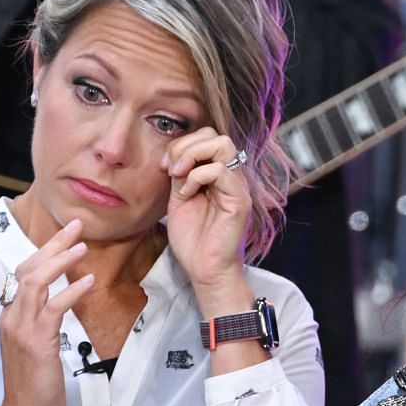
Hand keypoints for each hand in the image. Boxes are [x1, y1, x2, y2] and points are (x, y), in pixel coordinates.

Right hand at [0, 218, 94, 405]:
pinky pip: (53, 307)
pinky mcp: (37, 340)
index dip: (44, 252)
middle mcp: (11, 316)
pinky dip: (71, 291)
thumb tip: (58, 304)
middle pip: (27, 268)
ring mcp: (21, 327)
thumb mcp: (37, 347)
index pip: (24, 274)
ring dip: (60, 259)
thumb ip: (42, 323)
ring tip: (82, 245)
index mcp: (10, 316)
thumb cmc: (36, 385)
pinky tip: (88, 281)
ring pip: (36, 281)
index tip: (65, 237)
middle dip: (52, 244)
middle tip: (76, 225)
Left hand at [162, 128, 251, 297]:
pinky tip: (187, 193)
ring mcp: (237, 187)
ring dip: (193, 156)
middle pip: (216, 135)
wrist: (205, 270)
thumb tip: (173, 155)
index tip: (165, 167)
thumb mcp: (179, 199)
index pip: (206, 137)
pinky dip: (198, 176)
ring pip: (223, 145)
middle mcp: (231, 177)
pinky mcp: (240, 201)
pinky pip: (221, 171)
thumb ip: (180, 175)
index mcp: (217, 175)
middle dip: (186, 145)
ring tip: (179, 176)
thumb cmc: (193, 240)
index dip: (182, 144)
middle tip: (171, 169)